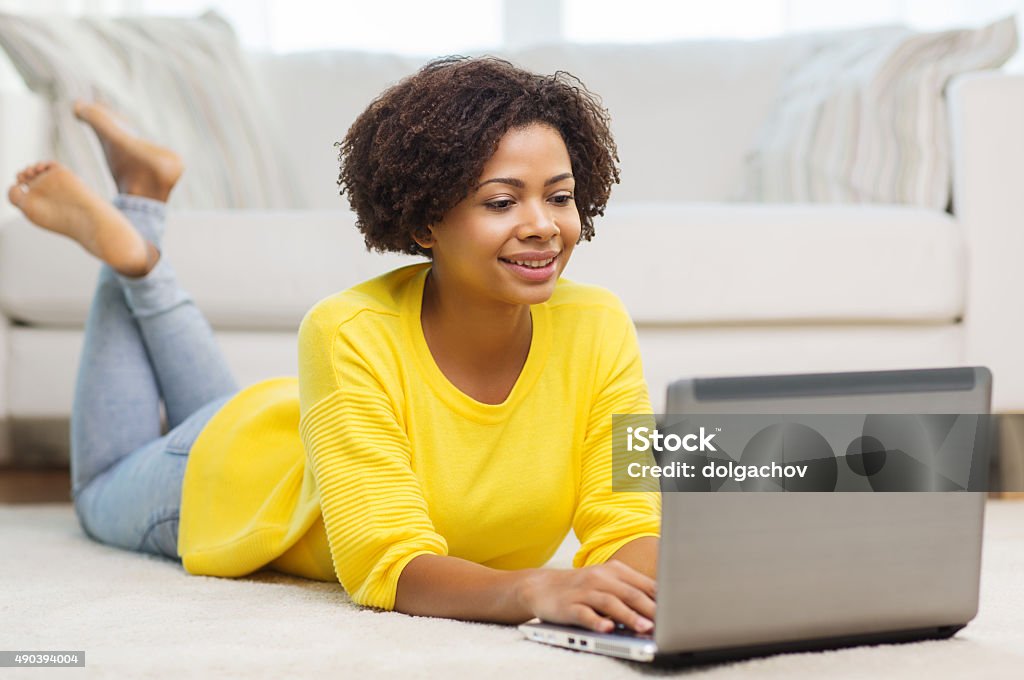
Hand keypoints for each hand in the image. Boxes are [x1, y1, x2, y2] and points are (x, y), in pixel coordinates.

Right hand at [517, 560, 655, 633]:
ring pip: (610, 603)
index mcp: (614, 570)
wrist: (542, 587)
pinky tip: (607, 629)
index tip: (678, 612)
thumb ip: (632, 591)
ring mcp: (583, 591)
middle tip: (666, 623)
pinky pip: (584, 614)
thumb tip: (663, 607)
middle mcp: (600, 577)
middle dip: (649, 609)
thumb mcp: (608, 582)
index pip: (643, 584)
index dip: (661, 599)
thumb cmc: (583, 588)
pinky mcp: (568, 606)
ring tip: (644, 628)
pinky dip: (596, 622)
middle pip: (629, 593)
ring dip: (628, 616)